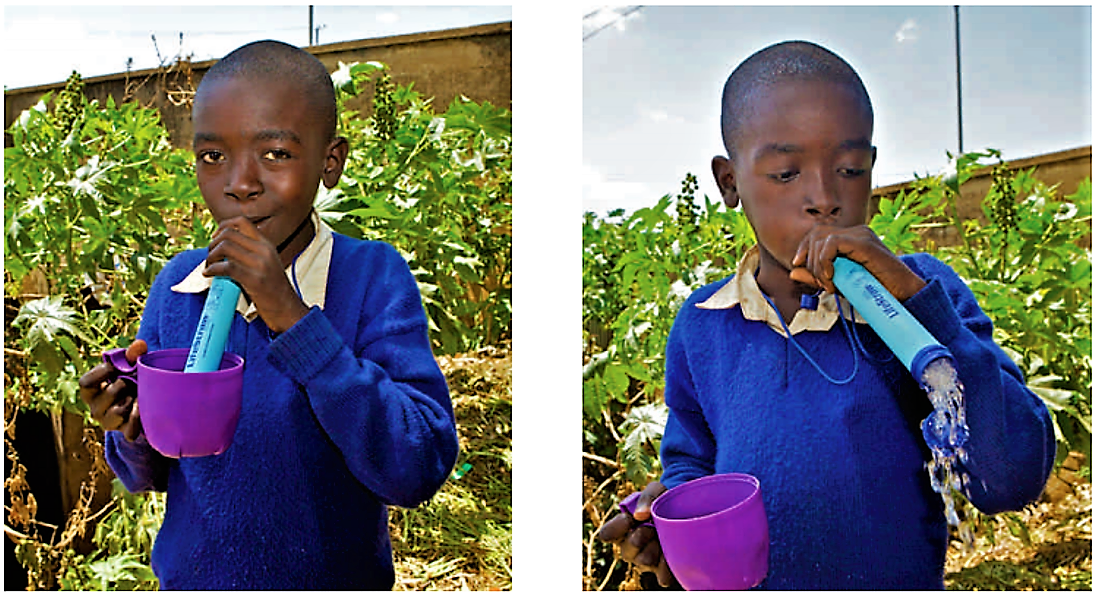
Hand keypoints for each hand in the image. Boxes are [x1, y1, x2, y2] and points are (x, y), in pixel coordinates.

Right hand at [79, 339, 146, 440]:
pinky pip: (130, 430)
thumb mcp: (131, 367)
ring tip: (137, 395)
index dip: (102, 372)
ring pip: (117, 412)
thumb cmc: (132, 381)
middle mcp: (96, 408)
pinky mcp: (124, 432)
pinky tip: (144, 409)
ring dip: (131, 400)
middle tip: (133, 381)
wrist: (148, 404)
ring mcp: (109, 422)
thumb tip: (139, 345)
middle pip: (107, 394)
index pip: (85, 383)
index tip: (116, 367)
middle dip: (124, 384)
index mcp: (92, 391)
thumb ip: (132, 355)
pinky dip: (139, 419)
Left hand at [203, 216, 308, 332]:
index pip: (242, 221)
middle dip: (212, 243)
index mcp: (267, 245)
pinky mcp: (254, 279)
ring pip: (224, 248)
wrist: (287, 309)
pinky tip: (209, 274)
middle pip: (228, 233)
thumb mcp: (267, 264)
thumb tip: (223, 249)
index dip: (223, 225)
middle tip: (210, 257)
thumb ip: (250, 253)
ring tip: (209, 267)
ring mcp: (260, 264)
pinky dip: (212, 269)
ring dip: (210, 257)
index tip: (216, 238)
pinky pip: (226, 267)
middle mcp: (264, 250)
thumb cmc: (273, 290)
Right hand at [597, 481, 673, 586]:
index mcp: (623, 527)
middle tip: (650, 528)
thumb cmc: (664, 499)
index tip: (629, 518)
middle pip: (627, 552)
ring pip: (644, 562)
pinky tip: (673, 552)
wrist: (687, 510)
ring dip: (654, 549)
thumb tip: (640, 514)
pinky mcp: (663, 569)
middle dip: (638, 538)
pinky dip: (668, 564)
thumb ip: (647, 497)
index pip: (608, 534)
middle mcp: (631, 546)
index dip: (615, 528)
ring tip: (663, 538)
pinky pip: (662, 575)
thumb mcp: (656, 490)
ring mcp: (647, 559)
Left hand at [790, 224, 925, 300]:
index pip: (815, 234)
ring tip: (829, 285)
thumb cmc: (875, 290)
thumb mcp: (840, 283)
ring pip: (822, 239)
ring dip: (818, 266)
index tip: (799, 269)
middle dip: (810, 261)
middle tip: (821, 283)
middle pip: (815, 234)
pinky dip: (825, 261)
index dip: (803, 250)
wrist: (904, 296)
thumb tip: (793, 271)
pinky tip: (831, 277)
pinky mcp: (864, 242)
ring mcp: (861, 235)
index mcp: (849, 238)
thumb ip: (817, 276)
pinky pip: (833, 243)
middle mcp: (855, 232)